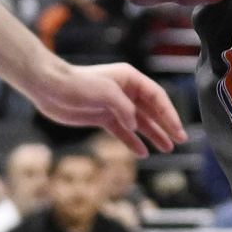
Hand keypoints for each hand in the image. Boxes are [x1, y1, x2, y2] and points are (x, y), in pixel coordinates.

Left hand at [31, 61, 187, 157]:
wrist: (50, 88)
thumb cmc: (78, 83)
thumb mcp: (105, 91)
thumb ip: (123, 108)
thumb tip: (136, 124)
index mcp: (130, 79)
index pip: (157, 97)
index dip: (169, 113)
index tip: (178, 129)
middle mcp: (126, 92)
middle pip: (152, 110)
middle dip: (166, 125)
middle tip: (181, 140)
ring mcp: (115, 106)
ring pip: (140, 122)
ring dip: (153, 134)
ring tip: (167, 148)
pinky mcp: (103, 118)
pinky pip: (123, 132)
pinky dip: (133, 141)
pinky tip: (142, 152)